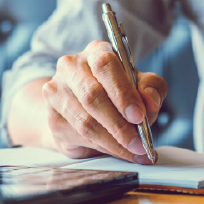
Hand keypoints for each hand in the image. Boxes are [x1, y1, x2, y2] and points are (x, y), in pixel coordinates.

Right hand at [42, 40, 166, 163]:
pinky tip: (117, 151)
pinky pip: (79, 137)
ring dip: (113, 142)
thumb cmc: (116, 94)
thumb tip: (151, 101)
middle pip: (92, 96)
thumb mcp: (141, 85)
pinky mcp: (52, 118)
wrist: (82, 110)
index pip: (105, 65)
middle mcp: (71, 67)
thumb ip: (151, 88)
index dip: (123, 92)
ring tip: (133, 151)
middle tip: (139, 142)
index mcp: (96, 52)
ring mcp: (56, 92)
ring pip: (85, 122)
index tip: (139, 116)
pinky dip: (102, 147)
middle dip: (119, 124)